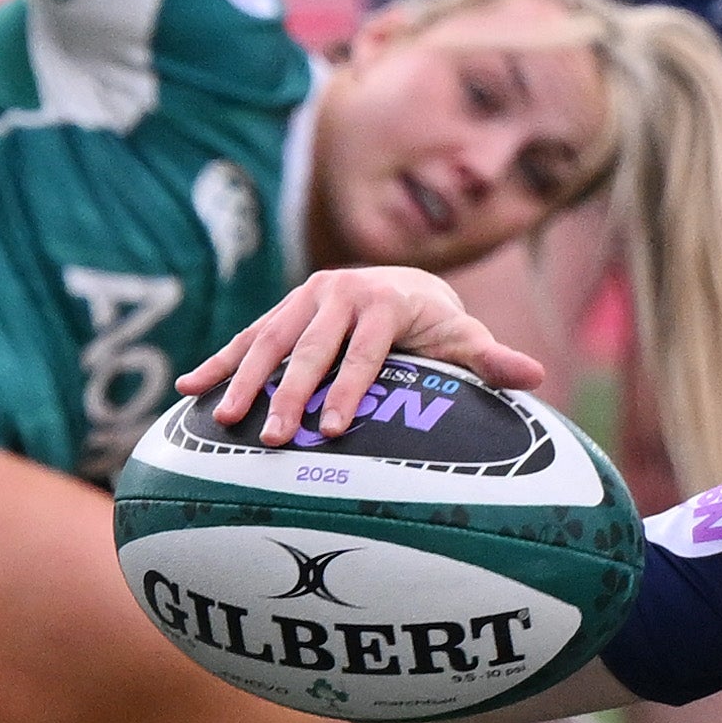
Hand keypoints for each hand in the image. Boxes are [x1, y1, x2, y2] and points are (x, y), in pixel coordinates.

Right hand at [180, 266, 538, 442]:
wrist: (405, 284)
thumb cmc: (437, 326)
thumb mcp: (464, 338)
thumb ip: (492, 359)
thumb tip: (534, 375)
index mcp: (382, 302)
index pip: (365, 352)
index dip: (351, 389)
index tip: (337, 427)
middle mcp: (338, 293)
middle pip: (310, 349)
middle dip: (291, 395)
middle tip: (275, 438)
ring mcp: (304, 300)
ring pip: (268, 341)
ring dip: (243, 380)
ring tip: (224, 421)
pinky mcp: (282, 310)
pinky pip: (245, 338)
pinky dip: (217, 362)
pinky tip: (188, 388)